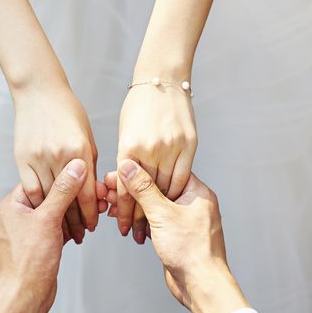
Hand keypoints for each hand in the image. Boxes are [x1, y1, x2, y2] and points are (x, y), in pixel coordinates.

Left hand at [0, 159, 107, 312]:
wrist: (24, 298)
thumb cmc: (27, 263)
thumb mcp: (48, 220)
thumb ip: (63, 191)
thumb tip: (76, 167)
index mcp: (11, 205)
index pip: (40, 180)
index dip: (63, 177)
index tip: (85, 174)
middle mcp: (16, 216)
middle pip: (49, 196)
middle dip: (72, 197)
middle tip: (95, 194)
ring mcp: (28, 232)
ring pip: (55, 214)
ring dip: (74, 214)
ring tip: (94, 212)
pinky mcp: (39, 246)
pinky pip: (57, 229)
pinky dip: (71, 228)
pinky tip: (85, 228)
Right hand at [13, 83, 98, 244]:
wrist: (39, 91)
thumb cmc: (67, 110)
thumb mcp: (87, 137)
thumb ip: (90, 165)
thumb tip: (94, 191)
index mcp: (80, 151)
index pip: (87, 193)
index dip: (90, 214)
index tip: (92, 225)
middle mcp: (60, 156)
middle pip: (67, 200)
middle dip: (75, 221)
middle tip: (79, 234)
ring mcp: (39, 158)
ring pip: (48, 198)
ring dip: (55, 216)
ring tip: (62, 228)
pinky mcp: (22, 158)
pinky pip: (30, 189)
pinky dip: (37, 203)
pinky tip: (43, 211)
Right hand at [107, 160, 247, 312]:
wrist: (201, 285)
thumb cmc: (192, 251)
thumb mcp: (162, 214)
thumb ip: (143, 189)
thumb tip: (129, 167)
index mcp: (197, 192)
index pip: (165, 171)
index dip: (140, 171)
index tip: (118, 171)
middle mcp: (194, 204)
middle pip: (158, 189)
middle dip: (132, 191)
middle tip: (109, 189)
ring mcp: (186, 221)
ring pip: (155, 207)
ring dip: (133, 208)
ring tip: (111, 207)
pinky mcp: (178, 236)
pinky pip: (156, 223)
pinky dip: (141, 222)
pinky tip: (124, 222)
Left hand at [115, 82, 197, 243]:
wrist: (164, 79)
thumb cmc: (139, 105)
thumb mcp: (124, 132)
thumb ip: (125, 159)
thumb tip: (122, 186)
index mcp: (128, 146)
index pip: (125, 188)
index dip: (124, 211)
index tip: (122, 227)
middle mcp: (150, 148)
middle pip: (146, 193)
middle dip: (141, 216)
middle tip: (137, 233)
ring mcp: (172, 146)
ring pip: (166, 188)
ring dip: (160, 208)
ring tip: (154, 224)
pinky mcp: (190, 144)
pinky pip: (183, 176)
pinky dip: (176, 191)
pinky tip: (171, 202)